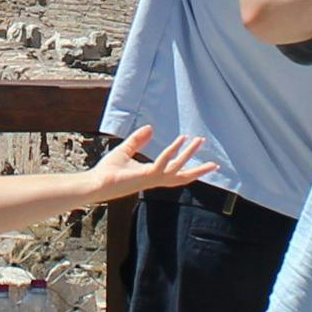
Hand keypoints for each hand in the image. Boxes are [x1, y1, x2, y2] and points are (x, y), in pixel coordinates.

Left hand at [90, 126, 215, 199]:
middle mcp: (155, 180)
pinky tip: (180, 139)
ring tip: (199, 140)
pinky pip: (163, 163)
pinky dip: (172, 151)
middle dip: (199, 169)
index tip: (205, 163)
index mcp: (153, 176)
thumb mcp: (126, 151)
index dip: (190, 168)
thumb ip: (138, 140)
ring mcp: (152, 179)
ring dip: (189, 154)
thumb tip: (151, 128)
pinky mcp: (145, 176)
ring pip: (177, 168)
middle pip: (183, 176)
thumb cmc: (108, 171)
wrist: (96, 183)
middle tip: (215, 162)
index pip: (176, 174)